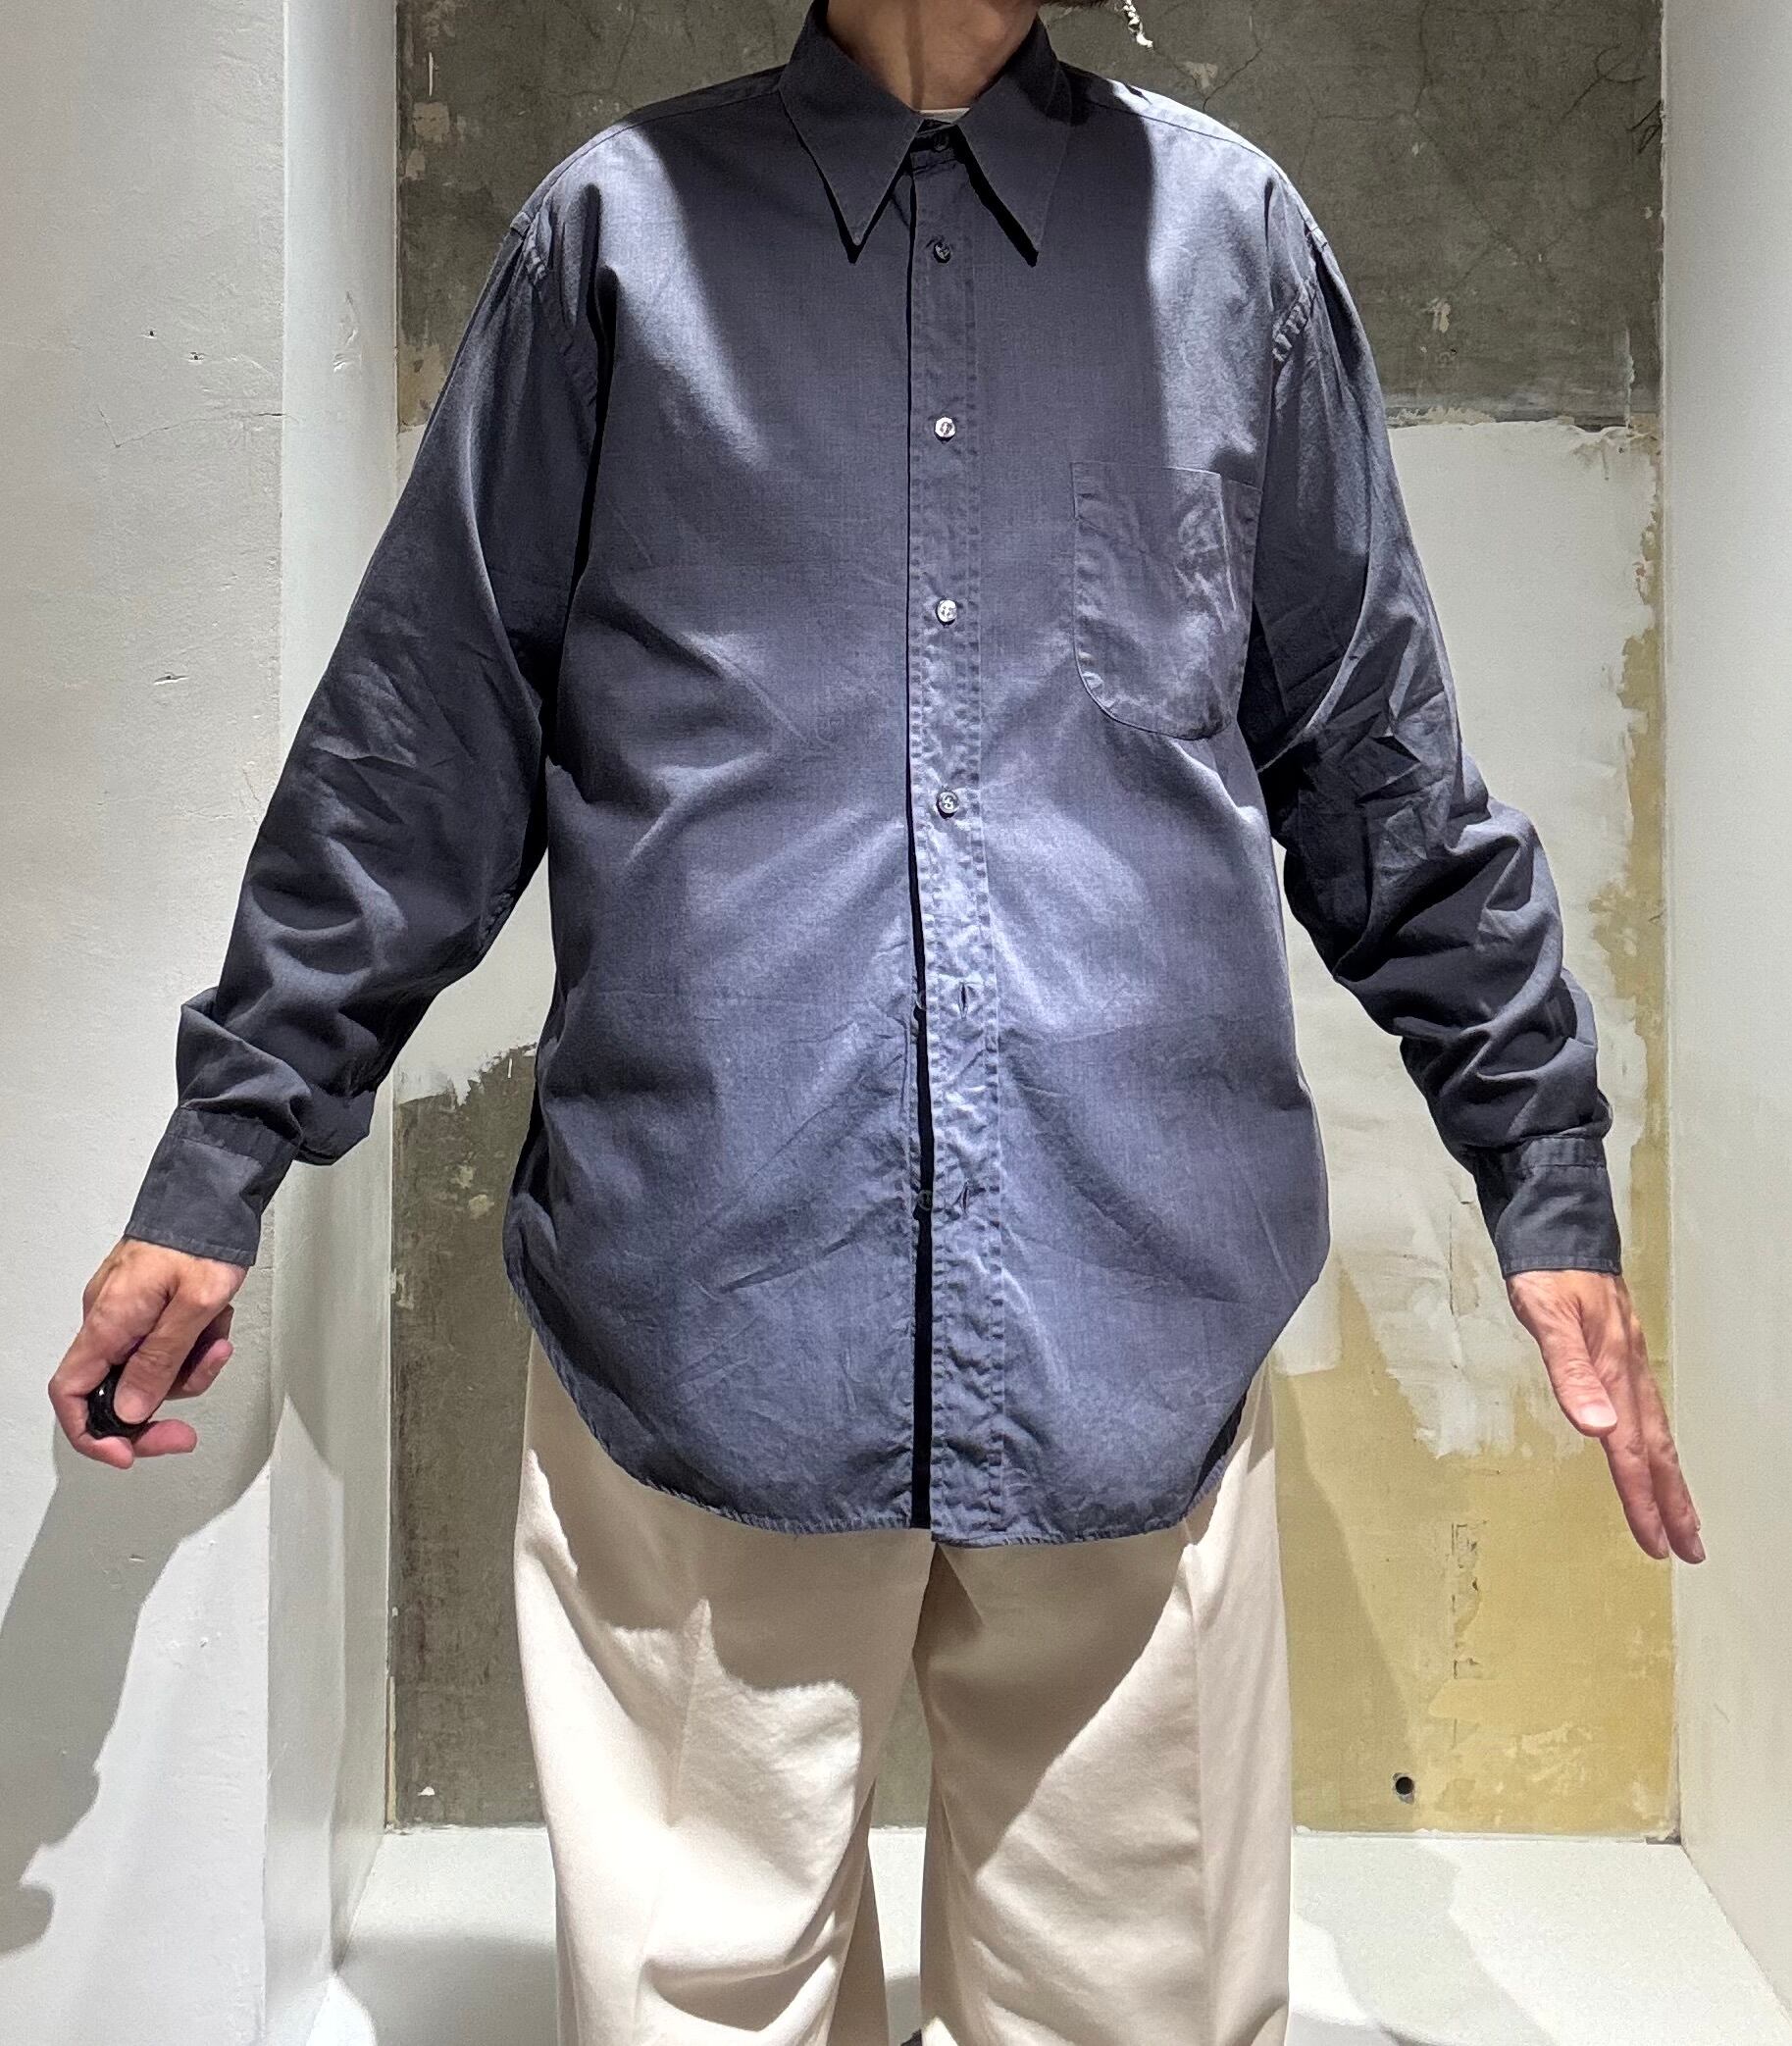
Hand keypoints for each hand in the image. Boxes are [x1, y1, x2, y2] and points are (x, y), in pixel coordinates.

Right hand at [49, 1238, 246, 1467]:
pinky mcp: (147, 1305)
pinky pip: (163, 1344)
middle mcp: (108, 1320)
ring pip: (148, 1370)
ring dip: (189, 1367)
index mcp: (108, 1322)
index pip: (71, 1394)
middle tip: (187, 1431)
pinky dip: (192, 1344)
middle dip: (157, 1409)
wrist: (216, 1191)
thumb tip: (130, 1412)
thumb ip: (161, 1361)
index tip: (130, 1453)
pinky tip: (215, 1323)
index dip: (93, 1434)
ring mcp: (126, 1312)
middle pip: (115, 1392)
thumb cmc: (204, 1236)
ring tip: (218, 1338)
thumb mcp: (195, 1305)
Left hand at [1506, 1268, 1701, 1563]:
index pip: (1629, 1450)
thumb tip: (1596, 1428)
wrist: (1557, 1226)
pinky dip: (1654, 1441)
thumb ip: (1569, 1371)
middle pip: (1656, 1449)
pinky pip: (1645, 1408)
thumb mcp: (1546, 1315)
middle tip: (1689, 1549)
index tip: (1656, 1543)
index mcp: (1611, 1369)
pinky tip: (1649, 1449)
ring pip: (1656, 1430)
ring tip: (1681, 1515)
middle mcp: (1626, 1369)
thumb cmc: (1547, 1269)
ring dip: (1668, 1477)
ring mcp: (1626, 1359)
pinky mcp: (1618, 1349)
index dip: (1641, 1499)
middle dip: (1672, 1502)